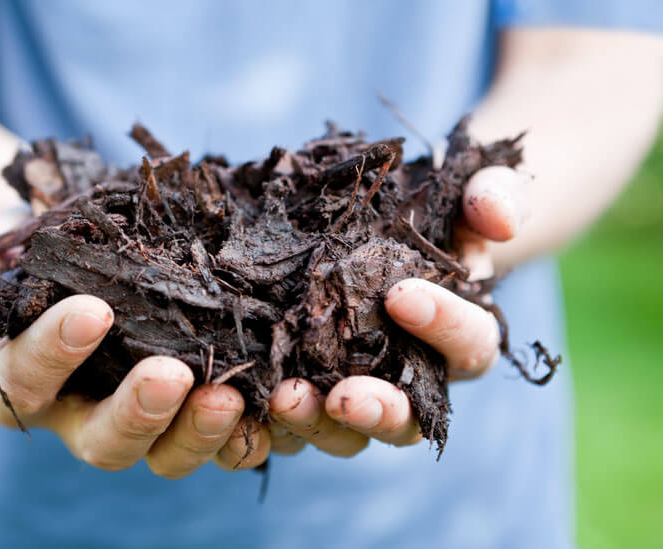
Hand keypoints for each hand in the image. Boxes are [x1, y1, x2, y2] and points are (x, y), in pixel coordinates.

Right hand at [0, 210, 268, 478]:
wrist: (76, 245)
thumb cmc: (22, 250)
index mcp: (28, 382)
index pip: (30, 380)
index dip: (55, 353)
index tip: (92, 311)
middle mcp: (83, 413)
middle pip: (106, 442)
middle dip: (138, 414)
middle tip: (169, 376)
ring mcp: (143, 414)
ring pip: (169, 452)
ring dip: (201, 431)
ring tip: (230, 395)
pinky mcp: (193, 403)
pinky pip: (223, 435)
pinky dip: (249, 429)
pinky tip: (274, 401)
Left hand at [268, 165, 526, 455]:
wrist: (394, 222)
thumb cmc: (441, 212)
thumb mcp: (474, 192)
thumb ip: (494, 197)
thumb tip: (501, 220)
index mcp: (463, 337)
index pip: (469, 345)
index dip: (444, 325)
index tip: (401, 295)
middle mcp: (415, 378)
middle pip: (408, 418)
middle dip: (380, 412)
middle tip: (346, 397)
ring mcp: (362, 386)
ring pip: (350, 432)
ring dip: (319, 423)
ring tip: (286, 399)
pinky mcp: (314, 383)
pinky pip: (299, 416)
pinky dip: (276, 416)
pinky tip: (248, 398)